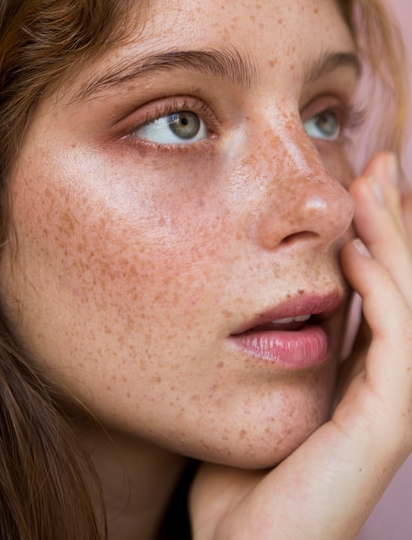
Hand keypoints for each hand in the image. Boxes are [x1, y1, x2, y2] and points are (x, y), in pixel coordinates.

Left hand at [190, 152, 411, 539]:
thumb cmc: (240, 470)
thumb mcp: (261, 389)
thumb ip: (280, 344)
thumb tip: (271, 292)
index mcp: (355, 372)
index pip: (375, 287)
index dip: (371, 233)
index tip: (354, 181)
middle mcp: (381, 380)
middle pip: (397, 282)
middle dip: (389, 222)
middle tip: (375, 166)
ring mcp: (389, 402)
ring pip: (406, 301)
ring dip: (392, 241)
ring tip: (370, 187)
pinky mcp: (385, 423)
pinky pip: (396, 341)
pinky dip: (384, 291)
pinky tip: (357, 252)